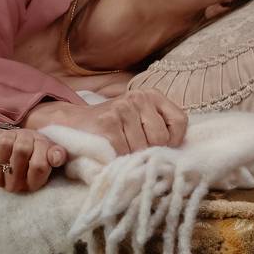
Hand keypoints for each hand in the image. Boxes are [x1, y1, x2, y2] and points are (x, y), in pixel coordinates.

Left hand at [0, 125, 66, 192]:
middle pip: (21, 151)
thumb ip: (55, 154)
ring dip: (9, 137)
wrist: (1, 146)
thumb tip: (57, 157)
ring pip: (4, 144)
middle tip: (23, 140)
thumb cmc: (28, 149)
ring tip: (10, 140)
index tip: (38, 145)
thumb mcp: (45, 150)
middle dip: (24, 141)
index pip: (39, 166)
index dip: (40, 150)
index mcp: (31, 184)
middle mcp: (13, 185)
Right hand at [38, 90, 187, 155]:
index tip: (159, 148)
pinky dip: (118, 159)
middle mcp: (138, 97)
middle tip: (135, 151)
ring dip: (131, 157)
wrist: (73, 122)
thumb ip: (160, 128)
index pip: (180, 122)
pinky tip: (110, 152)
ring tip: (120, 150)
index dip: (173, 141)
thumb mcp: (140, 119)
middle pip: (161, 138)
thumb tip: (178, 157)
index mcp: (151, 94)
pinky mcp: (107, 122)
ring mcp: (122, 108)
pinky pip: (124, 151)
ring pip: (142, 148)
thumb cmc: (113, 127)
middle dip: (150, 152)